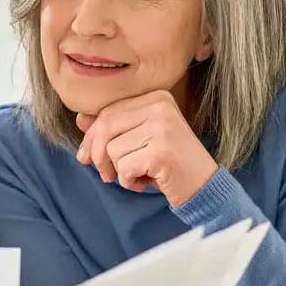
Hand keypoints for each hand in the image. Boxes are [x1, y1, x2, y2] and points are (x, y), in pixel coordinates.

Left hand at [76, 90, 218, 207]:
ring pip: (112, 149)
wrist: (204, 187)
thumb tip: (80, 119)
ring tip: (139, 175)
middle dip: (98, 155)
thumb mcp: (140, 140)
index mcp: (156, 97)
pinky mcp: (162, 151)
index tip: (86, 158)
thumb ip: (113, 128)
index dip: (91, 137)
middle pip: (105, 127)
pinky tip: (147, 182)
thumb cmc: (168, 163)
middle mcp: (161, 106)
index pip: (107, 112)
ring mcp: (163, 127)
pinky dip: (129, 181)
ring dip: (119, 171)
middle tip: (107, 175)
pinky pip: (124, 167)